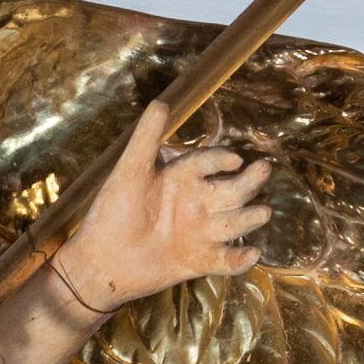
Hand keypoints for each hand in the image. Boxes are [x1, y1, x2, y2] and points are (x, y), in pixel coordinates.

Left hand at [52, 98, 271, 315]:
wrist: (100, 261)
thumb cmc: (111, 213)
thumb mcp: (129, 172)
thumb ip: (146, 138)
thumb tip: (161, 102)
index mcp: (181, 178)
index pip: (207, 162)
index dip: (219, 159)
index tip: (233, 159)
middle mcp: (196, 203)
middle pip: (231, 190)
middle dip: (249, 181)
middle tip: (263, 169)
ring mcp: (200, 233)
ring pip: (232, 223)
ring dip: (248, 218)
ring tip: (263, 212)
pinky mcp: (199, 261)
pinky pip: (224, 261)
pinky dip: (239, 260)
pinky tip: (252, 254)